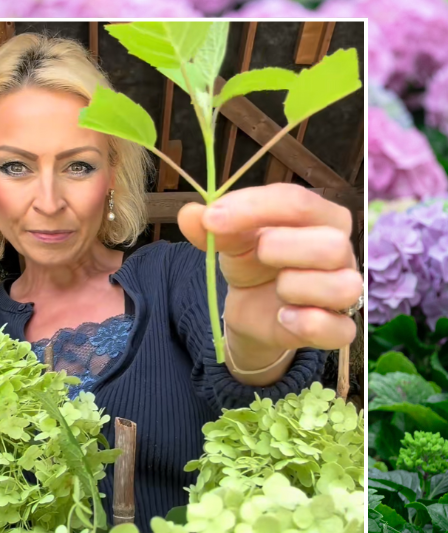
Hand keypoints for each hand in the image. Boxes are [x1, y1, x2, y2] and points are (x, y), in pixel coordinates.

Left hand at [177, 183, 360, 366]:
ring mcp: (344, 292)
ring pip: (343, 287)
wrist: (250, 307)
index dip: (254, 208)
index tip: (212, 218)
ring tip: (276, 288)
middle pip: (332, 244)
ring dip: (296, 287)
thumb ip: (213, 226)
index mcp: (320, 218)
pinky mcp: (337, 329)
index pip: (299, 202)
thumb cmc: (252, 262)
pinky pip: (341, 330)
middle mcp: (341, 252)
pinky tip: (282, 316)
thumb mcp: (230, 240)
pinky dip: (309, 324)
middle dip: (283, 248)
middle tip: (258, 253)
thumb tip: (189, 213)